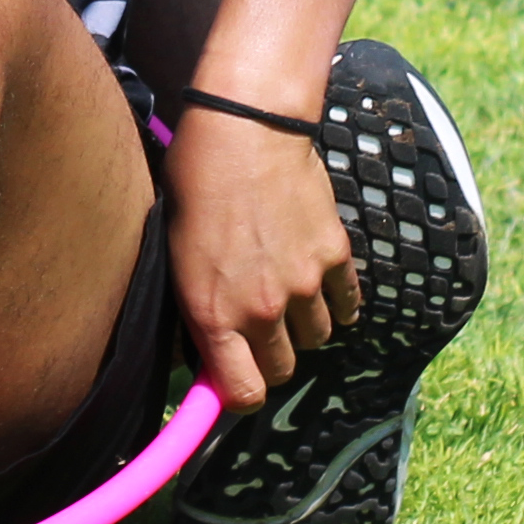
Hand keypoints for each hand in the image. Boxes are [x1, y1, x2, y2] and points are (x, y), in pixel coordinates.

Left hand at [164, 104, 353, 410]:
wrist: (244, 131)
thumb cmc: (196, 184)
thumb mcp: (175, 254)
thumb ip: (194, 308)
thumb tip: (202, 348)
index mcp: (212, 313)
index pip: (242, 393)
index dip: (240, 393)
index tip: (237, 379)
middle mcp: (260, 308)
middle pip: (281, 368)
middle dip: (270, 356)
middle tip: (259, 329)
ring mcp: (303, 285)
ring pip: (317, 337)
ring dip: (303, 325)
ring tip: (287, 293)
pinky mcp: (334, 257)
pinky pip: (347, 303)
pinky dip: (337, 301)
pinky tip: (320, 283)